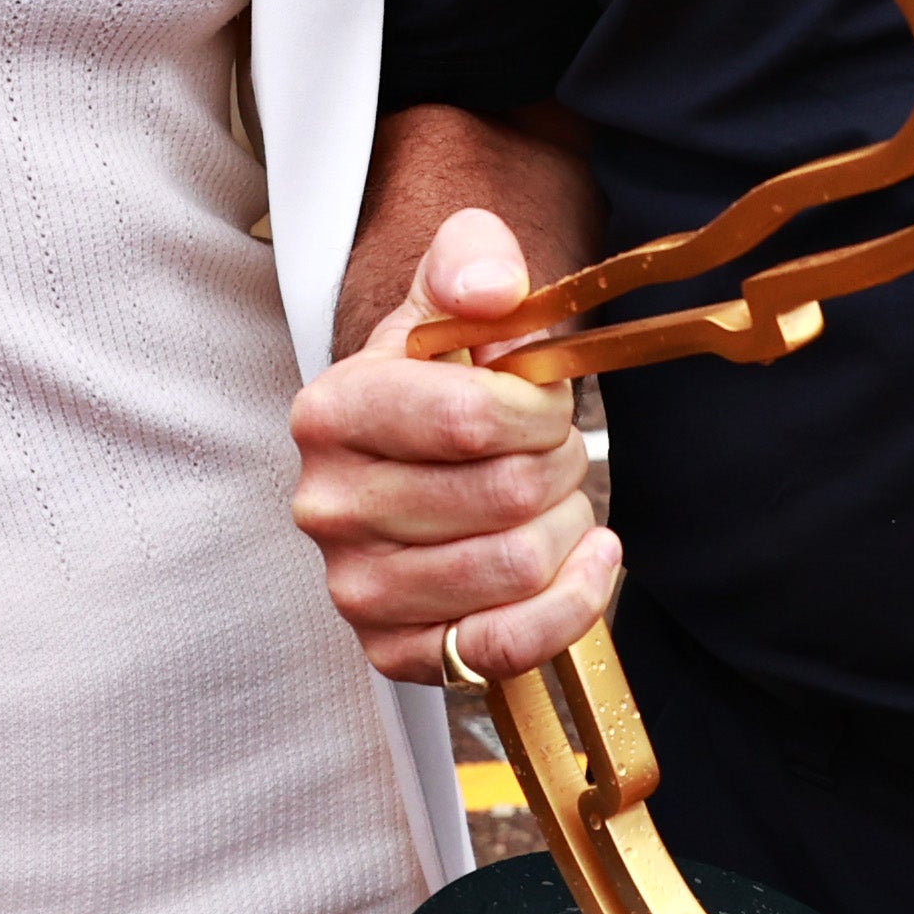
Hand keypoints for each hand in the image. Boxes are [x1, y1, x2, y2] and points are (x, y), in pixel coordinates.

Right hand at [290, 207, 620, 686]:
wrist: (416, 458)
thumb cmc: (441, 380)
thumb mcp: (449, 299)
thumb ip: (472, 262)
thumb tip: (492, 291)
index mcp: (331, 412)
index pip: (470, 417)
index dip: (538, 408)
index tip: (542, 400)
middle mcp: (327, 505)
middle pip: (504, 495)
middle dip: (558, 465)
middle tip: (552, 450)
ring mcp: (355, 586)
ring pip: (516, 566)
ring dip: (564, 528)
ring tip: (549, 502)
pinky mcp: (392, 651)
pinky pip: (507, 646)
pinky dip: (571, 601)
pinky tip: (586, 560)